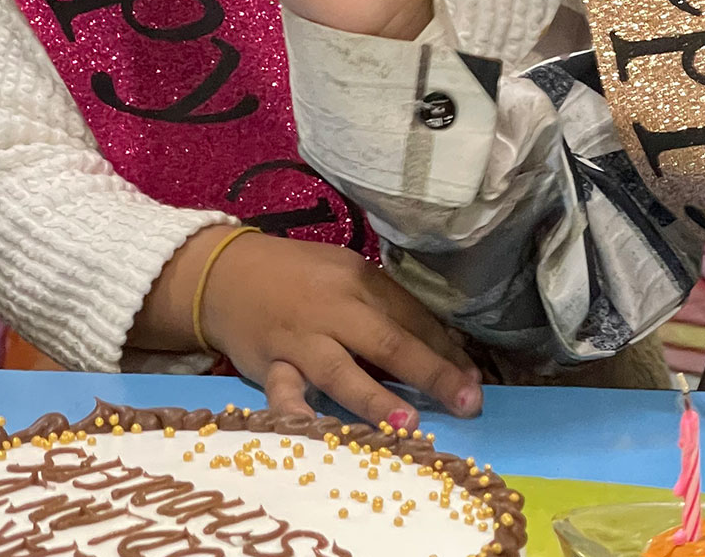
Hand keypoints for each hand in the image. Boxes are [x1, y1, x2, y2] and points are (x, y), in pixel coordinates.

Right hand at [138, 227, 482, 427]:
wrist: (228, 274)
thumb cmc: (302, 277)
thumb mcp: (348, 277)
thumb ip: (386, 309)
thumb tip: (439, 346)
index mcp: (364, 283)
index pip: (414, 318)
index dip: (447, 350)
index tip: (475, 379)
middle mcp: (336, 309)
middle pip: (389, 341)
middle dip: (431, 372)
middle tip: (468, 401)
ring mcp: (301, 339)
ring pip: (340, 371)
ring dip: (375, 399)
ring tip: (407, 425)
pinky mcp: (268, 364)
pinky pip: (281, 391)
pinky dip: (296, 412)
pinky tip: (314, 431)